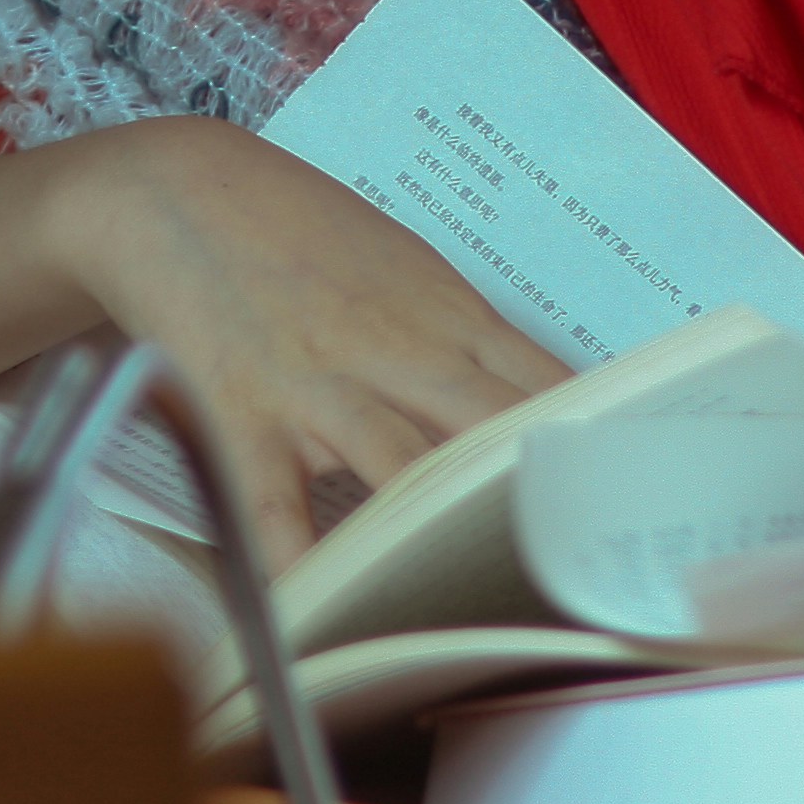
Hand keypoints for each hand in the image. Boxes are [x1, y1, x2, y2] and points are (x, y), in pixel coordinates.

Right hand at [37, 121, 571, 566]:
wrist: (170, 189)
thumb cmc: (292, 229)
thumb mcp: (398, 264)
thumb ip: (461, 335)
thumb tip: (537, 400)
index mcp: (446, 314)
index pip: (545, 387)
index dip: (592, 445)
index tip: (633, 500)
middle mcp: (395, 353)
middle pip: (491, 431)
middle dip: (539, 497)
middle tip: (589, 566)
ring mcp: (318, 386)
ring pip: (399, 468)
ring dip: (437, 533)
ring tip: (486, 600)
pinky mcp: (242, 416)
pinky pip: (275, 507)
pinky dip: (298, 564)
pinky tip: (324, 614)